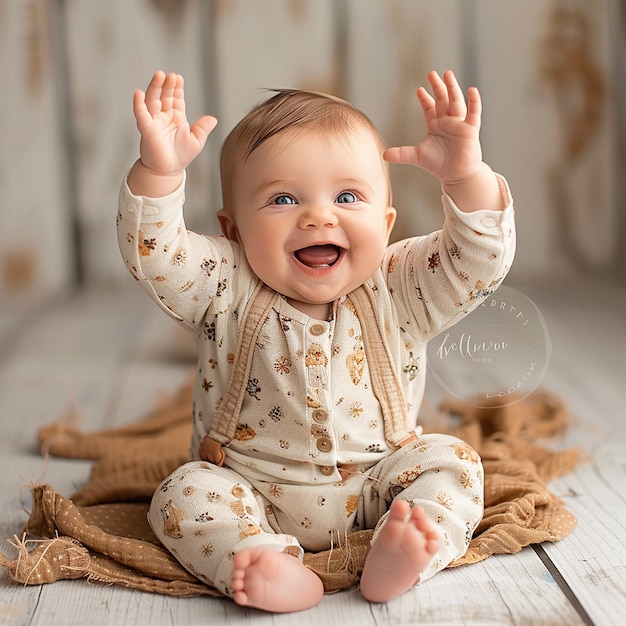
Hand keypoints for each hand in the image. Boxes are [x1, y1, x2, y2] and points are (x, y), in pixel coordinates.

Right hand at [134, 70, 217, 176]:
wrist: (168, 171)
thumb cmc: (181, 156)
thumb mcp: (197, 141)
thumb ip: (203, 128)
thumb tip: (213, 118)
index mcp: (176, 118)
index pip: (176, 98)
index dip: (177, 88)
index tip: (178, 78)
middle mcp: (164, 117)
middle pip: (164, 96)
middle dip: (167, 85)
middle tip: (171, 74)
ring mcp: (154, 121)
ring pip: (152, 100)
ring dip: (154, 87)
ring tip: (159, 75)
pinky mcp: (146, 129)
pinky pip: (141, 114)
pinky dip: (139, 104)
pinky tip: (139, 93)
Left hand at [384, 70, 482, 184]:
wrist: (456, 176)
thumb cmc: (439, 164)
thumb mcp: (417, 157)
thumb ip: (401, 154)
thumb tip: (384, 155)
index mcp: (435, 125)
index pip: (429, 107)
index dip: (424, 99)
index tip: (419, 90)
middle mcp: (447, 121)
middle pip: (442, 99)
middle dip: (437, 87)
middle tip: (431, 74)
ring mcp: (459, 124)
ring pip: (456, 101)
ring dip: (452, 88)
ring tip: (448, 74)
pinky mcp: (470, 129)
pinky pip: (473, 113)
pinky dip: (474, 102)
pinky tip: (472, 90)